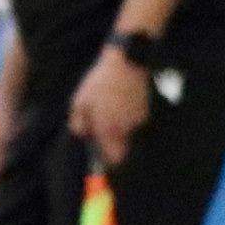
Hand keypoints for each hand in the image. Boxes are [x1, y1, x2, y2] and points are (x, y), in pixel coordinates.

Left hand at [65, 42, 152, 169]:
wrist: (127, 64)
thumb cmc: (100, 83)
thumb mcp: (80, 101)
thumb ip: (78, 123)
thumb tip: (81, 134)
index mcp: (108, 129)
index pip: (113, 159)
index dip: (108, 160)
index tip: (103, 157)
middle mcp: (125, 128)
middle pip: (124, 150)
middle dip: (116, 146)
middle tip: (107, 133)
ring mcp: (137, 120)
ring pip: (129, 134)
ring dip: (122, 128)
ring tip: (113, 109)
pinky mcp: (145, 110)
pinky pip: (136, 121)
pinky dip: (130, 116)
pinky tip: (123, 101)